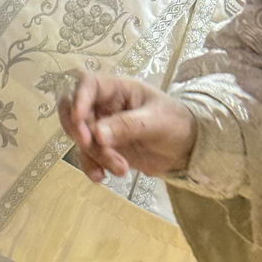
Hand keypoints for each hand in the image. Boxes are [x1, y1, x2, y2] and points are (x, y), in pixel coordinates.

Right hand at [58, 72, 196, 181]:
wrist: (187, 150)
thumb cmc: (177, 124)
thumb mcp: (157, 121)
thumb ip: (128, 126)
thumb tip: (98, 134)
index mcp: (118, 88)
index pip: (88, 84)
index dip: (78, 97)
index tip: (79, 119)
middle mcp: (105, 105)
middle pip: (73, 110)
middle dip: (78, 129)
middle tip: (89, 144)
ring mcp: (102, 127)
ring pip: (81, 138)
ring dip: (94, 155)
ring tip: (121, 169)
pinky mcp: (103, 149)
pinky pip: (86, 156)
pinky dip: (91, 167)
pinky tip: (102, 178)